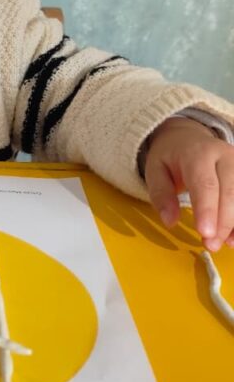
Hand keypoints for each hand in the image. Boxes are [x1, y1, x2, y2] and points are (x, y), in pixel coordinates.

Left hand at [143, 117, 233, 251]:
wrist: (187, 136)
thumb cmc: (170, 157)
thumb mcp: (155, 171)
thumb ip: (161, 195)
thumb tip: (169, 221)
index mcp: (197, 153)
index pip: (205, 183)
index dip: (207, 209)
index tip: (205, 232)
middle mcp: (224, 155)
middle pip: (228, 192)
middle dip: (222, 223)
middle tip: (210, 245)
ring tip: (222, 244)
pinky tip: (233, 237)